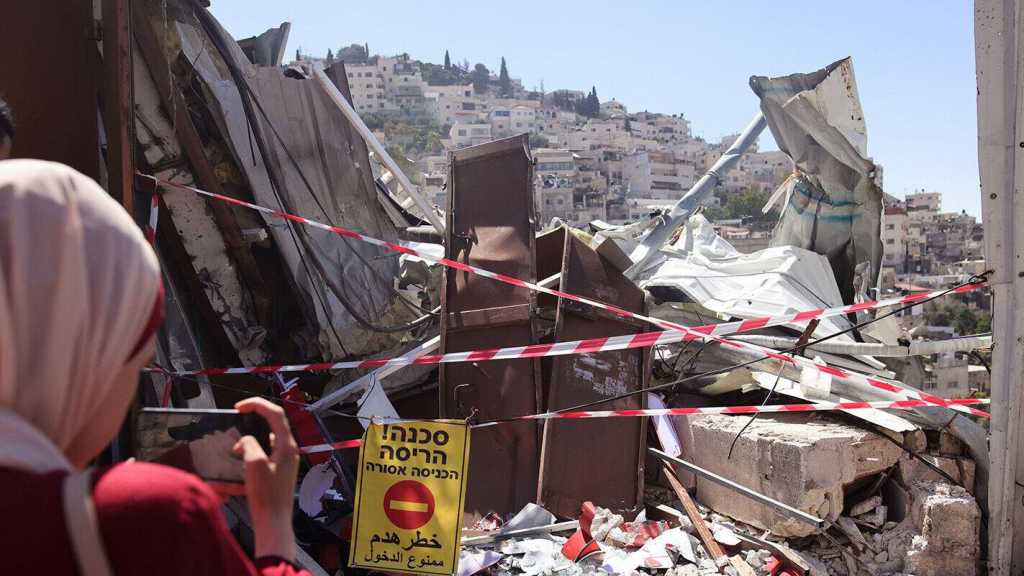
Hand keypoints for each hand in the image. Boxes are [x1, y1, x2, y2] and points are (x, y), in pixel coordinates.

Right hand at [233, 397, 300, 558]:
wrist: (273, 521)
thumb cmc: (266, 496)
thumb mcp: (254, 464)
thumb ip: (249, 444)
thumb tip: (245, 442)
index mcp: (287, 445)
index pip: (275, 413)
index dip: (257, 405)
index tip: (239, 407)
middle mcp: (289, 450)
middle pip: (273, 423)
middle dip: (253, 420)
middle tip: (238, 419)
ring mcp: (285, 461)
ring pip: (267, 439)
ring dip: (251, 439)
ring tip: (237, 449)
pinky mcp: (278, 471)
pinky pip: (264, 453)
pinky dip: (252, 452)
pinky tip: (241, 462)